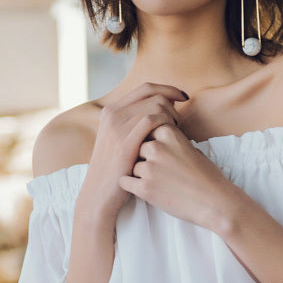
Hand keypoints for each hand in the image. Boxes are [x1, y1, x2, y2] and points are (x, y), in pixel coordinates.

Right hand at [77, 83, 187, 222]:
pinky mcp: (124, 142)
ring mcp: (116, 126)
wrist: (99, 194)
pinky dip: (167, 124)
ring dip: (172, 116)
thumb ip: (134, 122)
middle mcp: (112, 114)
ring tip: (175, 131)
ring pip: (156, 105)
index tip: (183, 98)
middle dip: (172, 104)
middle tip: (178, 121)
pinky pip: (152, 120)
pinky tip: (171, 137)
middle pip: (153, 94)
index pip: (145, 88)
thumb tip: (163, 106)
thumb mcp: (119, 140)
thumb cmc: (116, 169)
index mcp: (110, 110)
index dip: (168, 89)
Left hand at [119, 123, 234, 230]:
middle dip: (143, 157)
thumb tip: (157, 137)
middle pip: (137, 147)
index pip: (147, 129)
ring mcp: (149, 168)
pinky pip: (124, 182)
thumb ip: (172, 141)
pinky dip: (131, 186)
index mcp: (169, 134)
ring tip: (158, 182)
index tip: (157, 151)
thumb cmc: (207, 177)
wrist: (215, 203)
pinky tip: (143, 189)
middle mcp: (157, 148)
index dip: (150, 140)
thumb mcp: (192, 148)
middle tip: (158, 169)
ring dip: (139, 173)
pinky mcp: (144, 188)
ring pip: (131, 165)